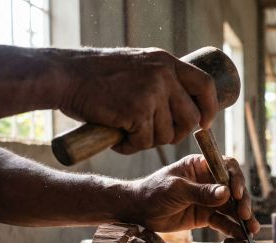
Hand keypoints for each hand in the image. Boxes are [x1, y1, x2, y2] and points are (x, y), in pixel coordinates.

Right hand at [58, 48, 217, 154]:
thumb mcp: (138, 68)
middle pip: (191, 118)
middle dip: (177, 134)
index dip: (209, 109)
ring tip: (127, 133)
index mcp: (166, 62)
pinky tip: (118, 138)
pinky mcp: (138, 111)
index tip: (204, 124)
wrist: (65, 76)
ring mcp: (152, 93)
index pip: (205, 86)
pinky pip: (145, 142)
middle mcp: (164, 75)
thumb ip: (160, 81)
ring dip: (148, 141)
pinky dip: (131, 146)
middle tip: (155, 136)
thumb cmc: (96, 77)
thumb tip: (186, 108)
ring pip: (167, 134)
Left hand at [125, 154, 259, 236]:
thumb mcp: (176, 189)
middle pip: (233, 189)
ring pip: (231, 207)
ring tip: (252, 230)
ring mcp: (209, 200)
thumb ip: (200, 192)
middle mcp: (209, 181)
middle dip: (242, 201)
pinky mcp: (206, 216)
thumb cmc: (154, 191)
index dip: (235, 178)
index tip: (236, 192)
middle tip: (244, 214)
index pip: (226, 167)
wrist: (139, 211)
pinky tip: (242, 237)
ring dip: (243, 218)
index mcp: (202, 166)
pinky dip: (232, 229)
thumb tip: (225, 193)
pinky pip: (223, 222)